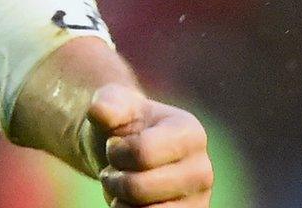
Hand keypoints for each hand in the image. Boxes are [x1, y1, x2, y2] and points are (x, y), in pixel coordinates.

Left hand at [88, 84, 212, 206]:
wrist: (127, 156)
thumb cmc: (122, 127)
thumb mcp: (114, 104)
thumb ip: (108, 103)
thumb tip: (99, 111)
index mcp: (191, 134)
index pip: (143, 152)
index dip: (116, 152)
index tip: (114, 146)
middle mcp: (202, 171)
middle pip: (140, 188)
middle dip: (114, 180)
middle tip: (112, 172)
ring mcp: (198, 201)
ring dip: (121, 203)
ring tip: (122, 188)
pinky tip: (129, 204)